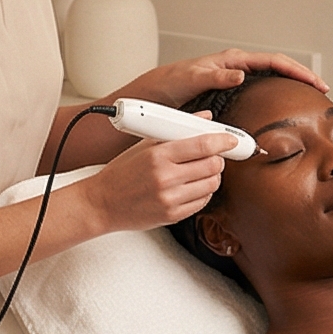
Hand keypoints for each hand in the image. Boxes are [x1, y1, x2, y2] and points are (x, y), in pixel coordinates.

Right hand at [86, 132, 233, 233]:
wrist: (101, 204)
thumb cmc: (120, 173)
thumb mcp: (143, 146)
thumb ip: (175, 131)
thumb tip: (204, 118)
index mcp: (158, 156)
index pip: (203, 145)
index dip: (223, 141)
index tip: (231, 140)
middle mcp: (165, 178)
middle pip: (213, 165)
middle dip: (217, 159)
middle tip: (211, 156)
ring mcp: (170, 199)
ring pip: (212, 184)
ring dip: (212, 176)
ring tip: (200, 172)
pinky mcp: (172, 215)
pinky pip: (202, 202)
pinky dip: (203, 193)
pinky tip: (192, 187)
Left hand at [118, 48, 325, 108]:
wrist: (139, 105)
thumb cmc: (158, 88)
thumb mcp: (185, 79)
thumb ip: (212, 75)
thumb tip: (241, 72)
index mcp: (226, 62)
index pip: (270, 61)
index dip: (295, 70)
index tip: (316, 83)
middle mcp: (229, 71)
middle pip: (273, 70)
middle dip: (299, 77)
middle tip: (321, 90)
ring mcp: (226, 85)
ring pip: (265, 83)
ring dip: (286, 89)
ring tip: (307, 99)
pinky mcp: (220, 100)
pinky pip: (251, 99)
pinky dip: (267, 103)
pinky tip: (276, 115)